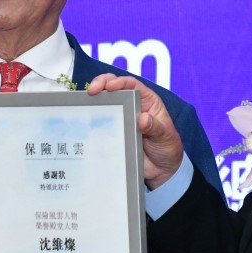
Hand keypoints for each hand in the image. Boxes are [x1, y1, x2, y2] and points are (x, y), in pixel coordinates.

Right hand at [86, 73, 183, 187]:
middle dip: (100, 84)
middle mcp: (132, 107)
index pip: (132, 84)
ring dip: (93, 102)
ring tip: (84, 104)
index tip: (109, 86)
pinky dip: (91, 122)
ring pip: (104, 105)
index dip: (120, 82)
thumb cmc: (167, 148)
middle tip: (91, 91)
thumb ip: (155, 127)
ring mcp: (120, 119)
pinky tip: (84, 123)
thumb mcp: (165, 137)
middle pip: (113, 89)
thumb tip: (143, 118)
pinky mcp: (113, 133)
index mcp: (147, 101)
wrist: (161, 170)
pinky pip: (100, 125)